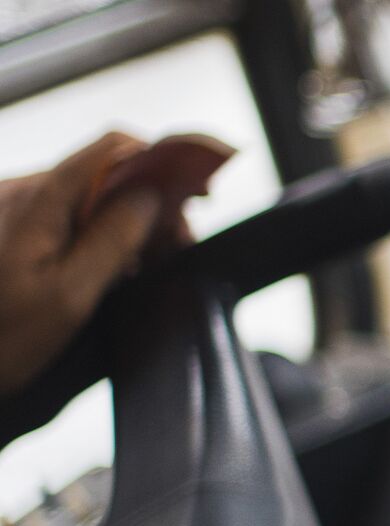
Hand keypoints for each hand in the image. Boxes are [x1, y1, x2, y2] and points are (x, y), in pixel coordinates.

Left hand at [0, 133, 161, 395]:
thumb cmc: (3, 337)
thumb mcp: (70, 296)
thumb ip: (113, 241)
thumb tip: (152, 197)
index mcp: (35, 201)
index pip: (112, 151)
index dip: (162, 163)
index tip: (197, 194)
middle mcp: (22, 191)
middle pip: (105, 174)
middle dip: (150, 204)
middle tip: (175, 249)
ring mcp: (16, 207)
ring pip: (91, 196)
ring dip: (128, 223)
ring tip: (145, 265)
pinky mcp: (15, 225)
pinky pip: (71, 215)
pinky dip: (102, 233)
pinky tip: (113, 267)